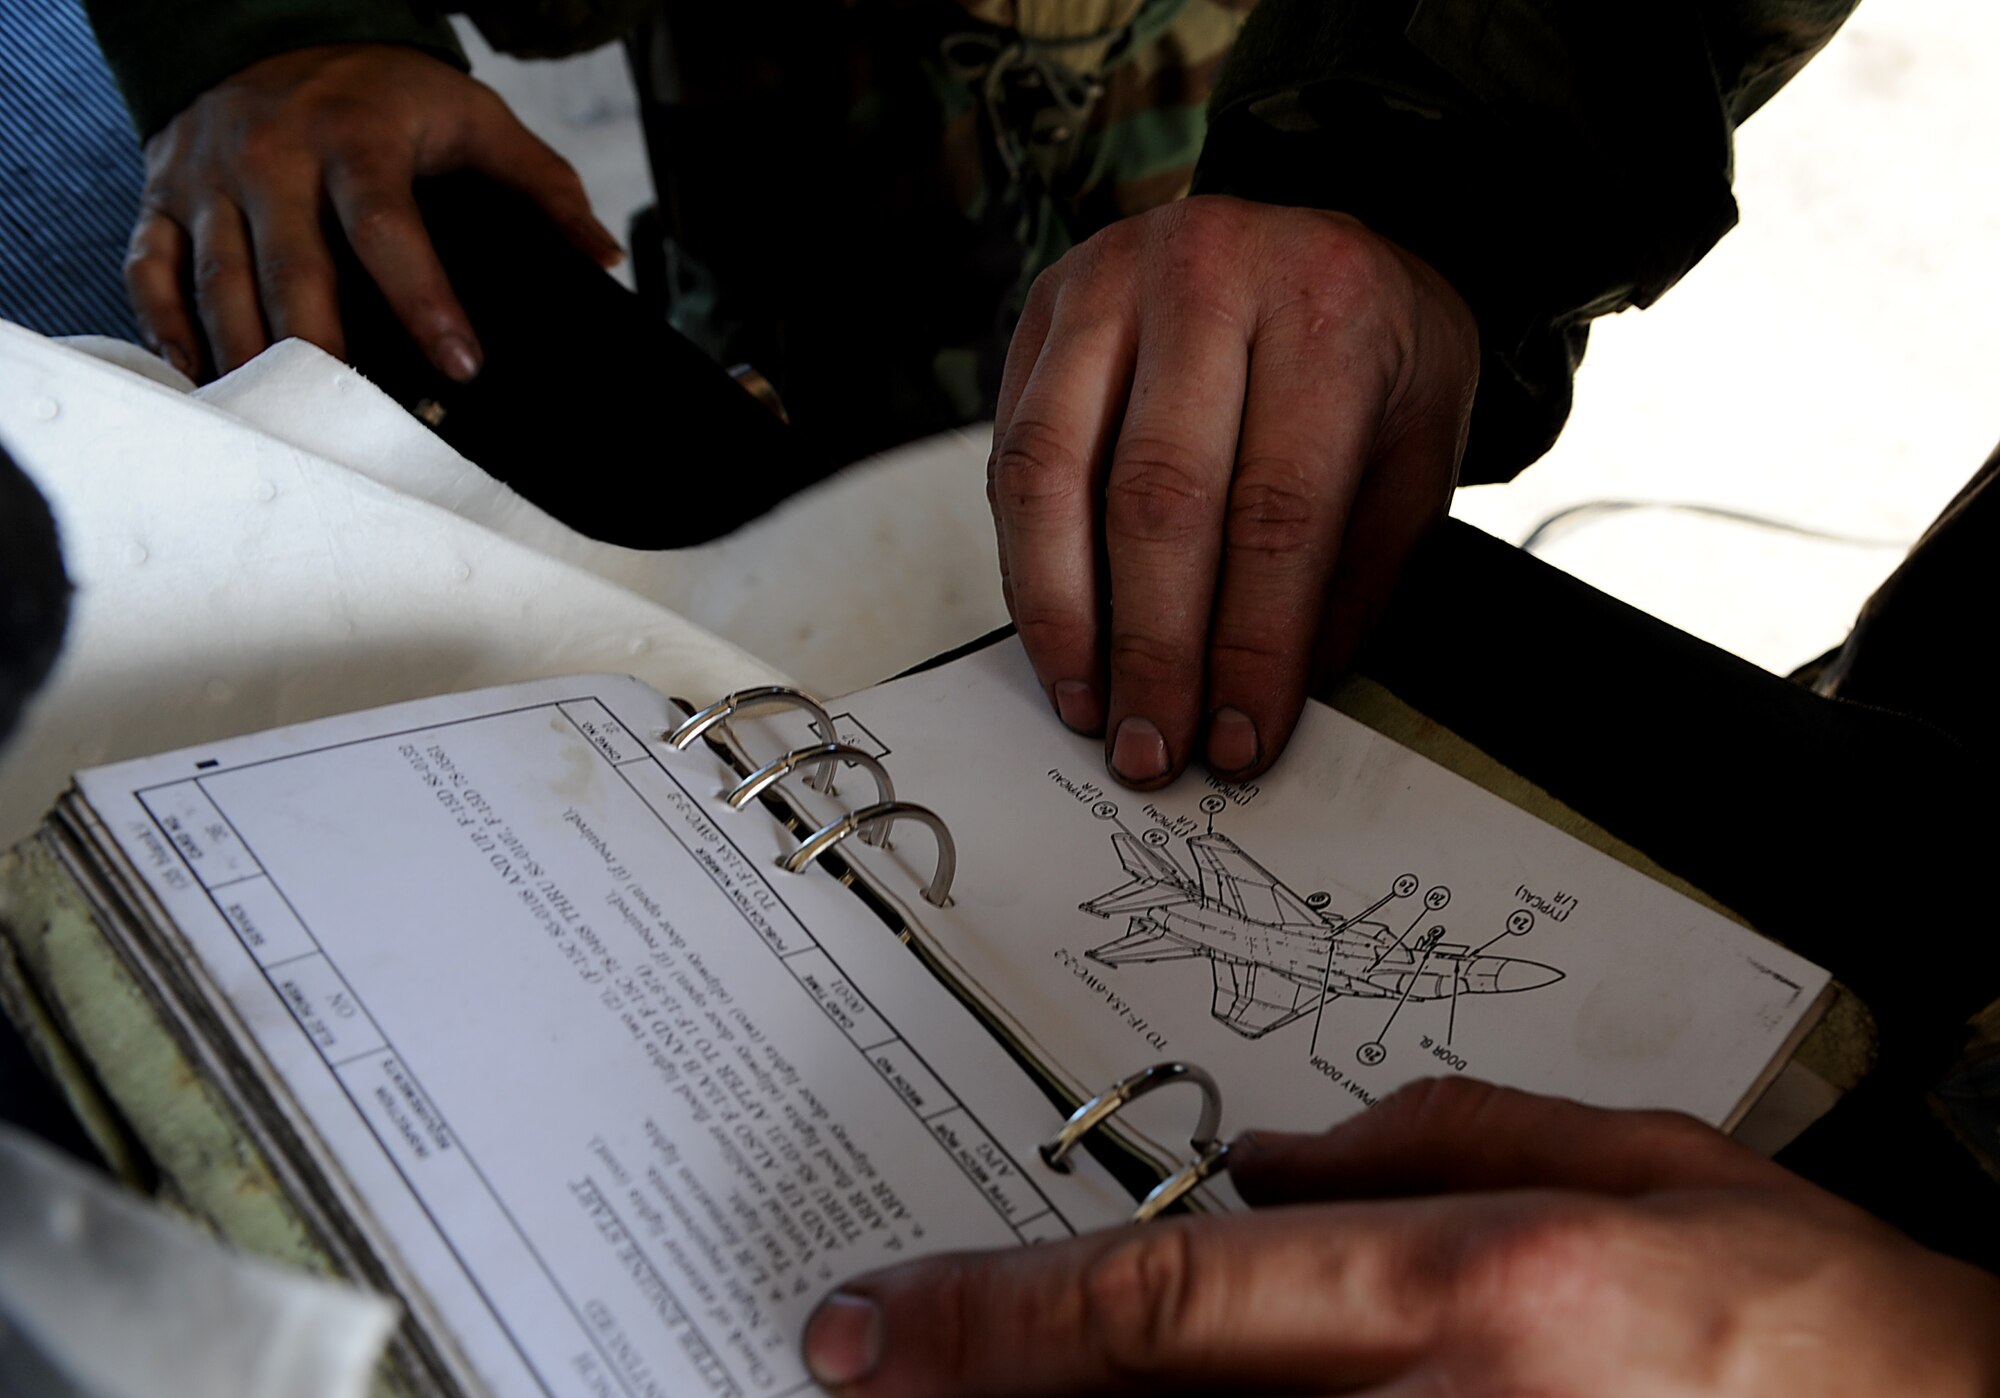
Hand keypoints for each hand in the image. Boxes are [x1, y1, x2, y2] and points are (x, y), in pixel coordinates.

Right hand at [125, 43, 621, 381]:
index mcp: (351, 137)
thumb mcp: (469, 116)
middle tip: (358, 420)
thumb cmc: (381, 91)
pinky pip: (150, 271)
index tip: (461, 364)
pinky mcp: (163, 196)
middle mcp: (269, 157)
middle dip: (325, 351)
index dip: (422, 300)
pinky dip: (170, 330)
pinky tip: (208, 378)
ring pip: (219, 283)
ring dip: (250, 359)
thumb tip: (600, 256)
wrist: (267, 26)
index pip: (386, 229)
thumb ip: (538, 184)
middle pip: (293, 272)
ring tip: (287, 422)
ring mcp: (207, 179)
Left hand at [802, 1079, 1999, 1394]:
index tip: (868, 1323)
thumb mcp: (1647, 1165)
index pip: (1161, 1303)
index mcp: (1475, 1296)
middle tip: (866, 1370)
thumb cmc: (1831, 1329)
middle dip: (982, 1391)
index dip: (988, 1318)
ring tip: (967, 1383)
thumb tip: (1280, 1160)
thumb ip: (1439, 1138)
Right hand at [989, 195, 1478, 787]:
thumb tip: (1263, 704)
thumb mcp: (1411, 457)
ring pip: (1054, 473)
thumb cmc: (1372, 354)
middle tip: (1150, 747)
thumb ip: (1346, 577)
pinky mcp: (1046, 307)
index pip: (1278, 510)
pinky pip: (1014, 453)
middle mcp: (1210, 275)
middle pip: (1158, 497)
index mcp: (1327, 311)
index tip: (1237, 740)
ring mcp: (1111, 280)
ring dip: (1064, 615)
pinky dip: (1028, 561)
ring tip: (1086, 706)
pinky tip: (1057, 634)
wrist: (1322, 229)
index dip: (1251, 644)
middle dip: (1151, 648)